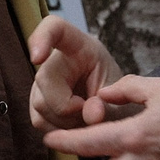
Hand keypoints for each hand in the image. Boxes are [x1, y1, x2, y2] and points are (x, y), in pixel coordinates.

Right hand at [28, 16, 117, 130]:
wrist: (118, 114)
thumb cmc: (121, 97)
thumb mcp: (122, 96)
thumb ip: (109, 105)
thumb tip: (91, 116)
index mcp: (81, 47)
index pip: (54, 28)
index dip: (41, 38)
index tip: (37, 57)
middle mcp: (57, 60)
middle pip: (44, 78)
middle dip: (67, 106)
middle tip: (92, 114)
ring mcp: (44, 82)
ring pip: (40, 103)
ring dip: (66, 122)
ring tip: (86, 119)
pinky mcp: (38, 103)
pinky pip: (38, 120)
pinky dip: (59, 131)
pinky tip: (74, 126)